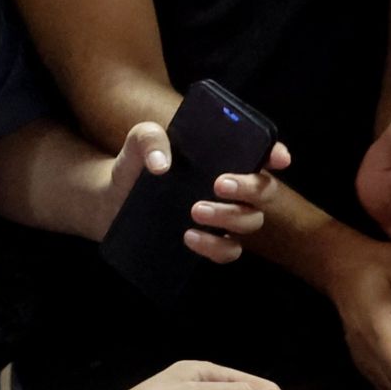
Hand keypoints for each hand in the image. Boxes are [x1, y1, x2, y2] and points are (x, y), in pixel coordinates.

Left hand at [99, 122, 289, 263]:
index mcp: (224, 156)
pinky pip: (229, 250)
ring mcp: (224, 217)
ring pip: (251, 221)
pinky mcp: (210, 242)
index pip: (261, 153)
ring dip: (229, 216)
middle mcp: (232, 187)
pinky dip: (215, 246)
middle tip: (218, 184)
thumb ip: (149, 139)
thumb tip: (161, 163)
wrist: (112, 199)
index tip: (278, 158)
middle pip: (264, 190)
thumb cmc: (136, 165)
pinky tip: (190, 236)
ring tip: (195, 210)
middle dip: (250, 187)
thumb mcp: (138, 143)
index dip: (276, 154)